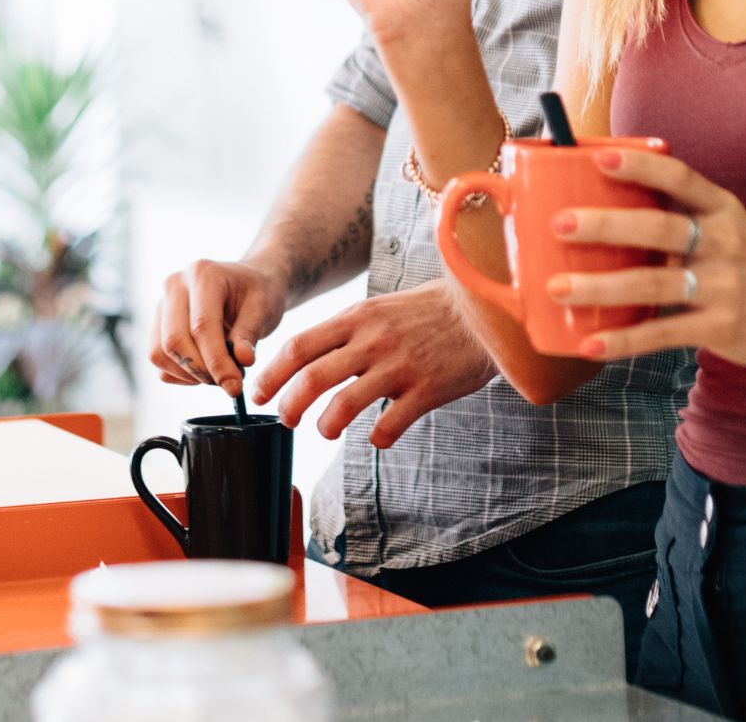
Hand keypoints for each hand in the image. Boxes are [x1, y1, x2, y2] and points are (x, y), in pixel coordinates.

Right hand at [152, 257, 287, 398]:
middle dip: (202, 372)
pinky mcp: (157, 325)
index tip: (234, 386)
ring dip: (189, 375)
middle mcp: (175, 285)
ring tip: (221, 373)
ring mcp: (162, 304)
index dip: (216, 361)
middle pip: (174, 341)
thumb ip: (250, 335)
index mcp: (203, 274)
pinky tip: (207, 368)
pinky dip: (181, 374)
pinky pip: (159, 360)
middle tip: (230, 383)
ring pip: (160, 354)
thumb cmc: (258, 293)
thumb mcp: (264, 309)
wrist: (249, 284)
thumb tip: (242, 361)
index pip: (202, 326)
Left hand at [251, 279, 496, 446]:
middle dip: (289, 405)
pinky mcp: (426, 389)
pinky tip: (380, 438)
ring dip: (325, 425)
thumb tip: (307, 357)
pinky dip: (379, 439)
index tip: (261, 393)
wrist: (485, 311)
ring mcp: (399, 365)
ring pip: (343, 404)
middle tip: (285, 420)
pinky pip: (390, 425)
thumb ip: (346, 331)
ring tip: (326, 431)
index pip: (299, 345)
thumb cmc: (429, 311)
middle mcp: (373, 340)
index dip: (273, 373)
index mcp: (357, 318)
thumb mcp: (380, 308)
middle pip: (312, 377)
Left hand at [547, 144, 745, 367]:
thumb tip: (595, 198)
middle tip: (559, 224)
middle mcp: (725, 241)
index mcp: (721, 208)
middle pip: (659, 228)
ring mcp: (725, 285)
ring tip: (558, 287)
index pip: (680, 178)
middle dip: (606, 225)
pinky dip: (624, 340)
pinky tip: (589, 343)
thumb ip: (674, 214)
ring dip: (601, 286)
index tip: (598, 157)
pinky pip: (664, 332)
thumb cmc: (740, 262)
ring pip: (654, 282)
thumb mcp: (722, 226)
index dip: (640, 167)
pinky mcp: (721, 326)